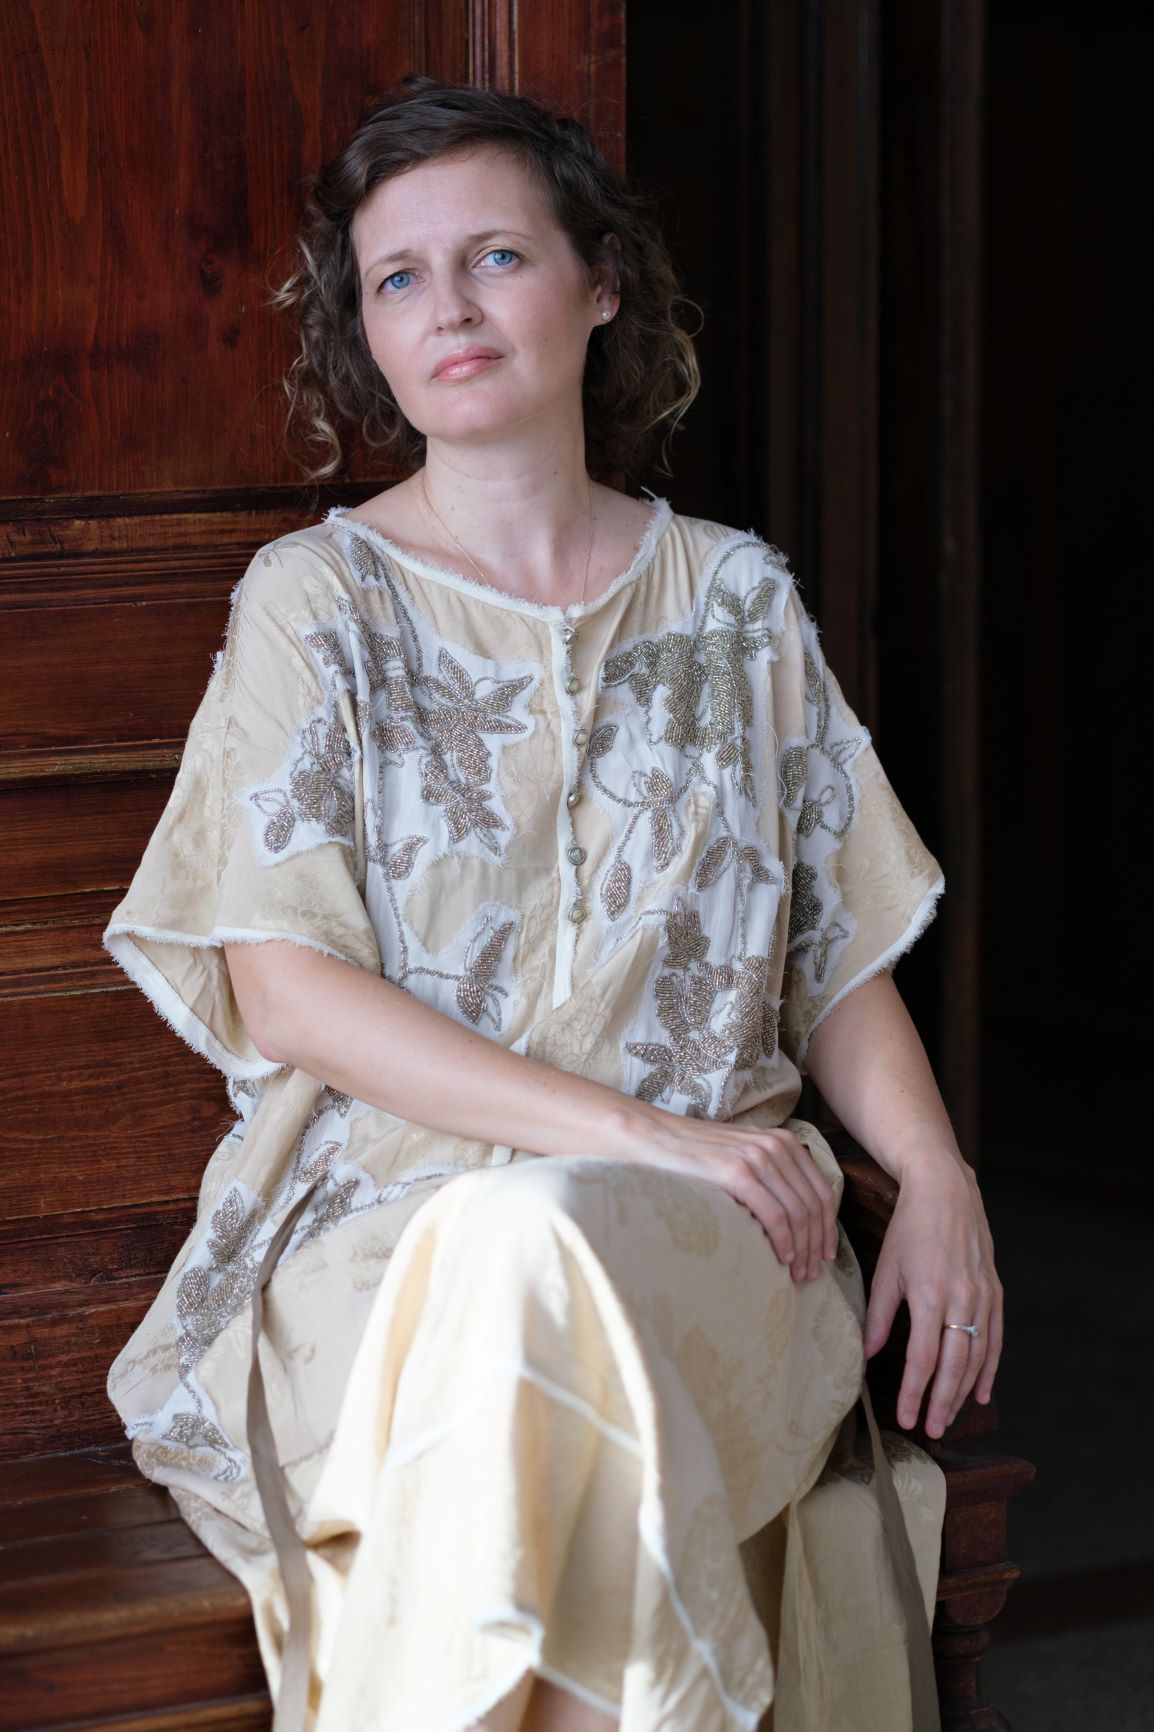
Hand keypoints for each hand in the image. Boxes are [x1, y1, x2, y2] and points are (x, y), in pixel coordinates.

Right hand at [612, 1104, 837, 1282]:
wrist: (651, 1138)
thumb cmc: (693, 1157)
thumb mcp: (741, 1158)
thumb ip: (769, 1177)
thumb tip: (796, 1219)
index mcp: (783, 1142)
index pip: (821, 1191)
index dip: (828, 1227)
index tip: (826, 1255)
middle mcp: (776, 1146)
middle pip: (814, 1205)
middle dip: (817, 1244)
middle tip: (812, 1274)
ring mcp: (757, 1158)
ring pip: (799, 1213)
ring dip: (804, 1249)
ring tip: (798, 1274)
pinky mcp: (737, 1173)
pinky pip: (775, 1215)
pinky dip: (784, 1241)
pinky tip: (782, 1260)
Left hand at [864, 1150, 1002, 1437]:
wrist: (946, 1190)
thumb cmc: (910, 1227)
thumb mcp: (886, 1269)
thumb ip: (877, 1315)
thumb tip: (867, 1356)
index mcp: (930, 1295)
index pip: (923, 1359)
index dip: (915, 1393)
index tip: (906, 1418)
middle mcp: (962, 1300)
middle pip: (955, 1366)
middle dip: (942, 1402)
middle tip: (931, 1430)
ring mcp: (983, 1297)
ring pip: (978, 1357)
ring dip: (965, 1392)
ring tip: (950, 1416)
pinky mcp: (996, 1292)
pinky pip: (996, 1339)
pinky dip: (990, 1369)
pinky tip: (983, 1392)